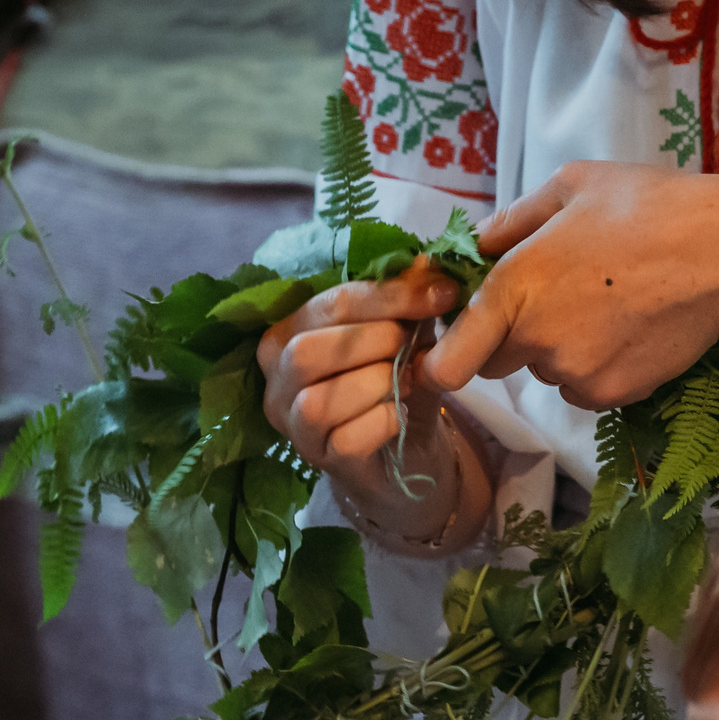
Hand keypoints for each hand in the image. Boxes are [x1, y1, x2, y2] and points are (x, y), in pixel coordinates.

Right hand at [259, 266, 490, 550]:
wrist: (407, 450)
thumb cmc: (394, 384)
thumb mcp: (405, 334)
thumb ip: (408, 299)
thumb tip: (427, 259)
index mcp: (287, 333)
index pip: (331, 303)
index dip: (391, 294)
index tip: (442, 293)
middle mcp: (275, 379)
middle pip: (307, 350)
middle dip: (373, 341)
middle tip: (411, 346)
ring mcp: (291, 425)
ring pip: (318, 401)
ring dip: (375, 384)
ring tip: (405, 381)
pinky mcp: (318, 460)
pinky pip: (345, 440)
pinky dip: (382, 422)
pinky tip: (400, 414)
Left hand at [426, 163, 718, 409]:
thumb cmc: (647, 206)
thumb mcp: (570, 187)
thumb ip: (509, 222)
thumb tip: (471, 246)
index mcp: (514, 286)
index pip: (449, 362)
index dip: (442, 360)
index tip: (450, 348)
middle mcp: (537, 339)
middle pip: (494, 363)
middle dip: (510, 338)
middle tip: (555, 299)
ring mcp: (575, 373)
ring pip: (544, 373)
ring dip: (558, 350)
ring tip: (607, 304)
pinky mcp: (611, 395)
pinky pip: (583, 387)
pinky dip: (596, 367)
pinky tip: (628, 327)